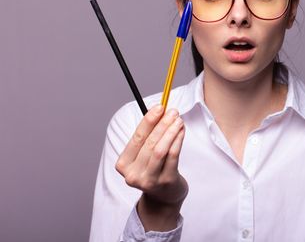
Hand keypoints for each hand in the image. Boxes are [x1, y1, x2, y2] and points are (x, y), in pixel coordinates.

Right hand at [116, 105, 187, 230]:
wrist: (164, 197)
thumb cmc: (154, 169)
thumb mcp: (145, 155)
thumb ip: (148, 135)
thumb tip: (160, 110)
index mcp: (123, 164)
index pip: (136, 138)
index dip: (148, 121)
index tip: (159, 107)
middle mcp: (133, 174)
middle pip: (148, 143)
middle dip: (162, 124)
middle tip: (173, 111)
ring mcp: (149, 180)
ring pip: (160, 150)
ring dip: (171, 131)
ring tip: (179, 120)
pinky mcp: (165, 182)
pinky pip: (172, 157)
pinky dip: (178, 141)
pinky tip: (182, 131)